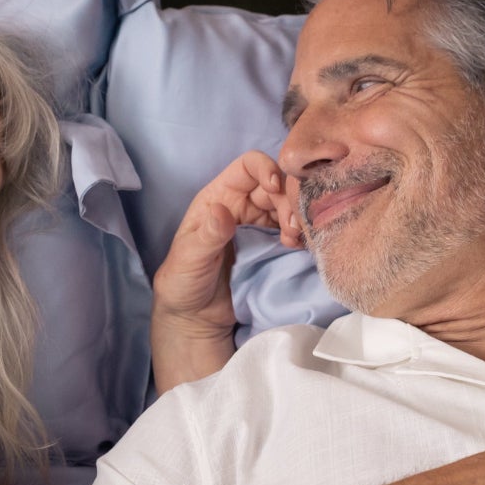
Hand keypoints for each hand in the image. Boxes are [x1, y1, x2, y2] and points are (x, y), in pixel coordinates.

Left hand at [153, 151, 304, 340]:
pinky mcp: (272, 247)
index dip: (265, 168)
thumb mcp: (189, 259)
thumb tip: (222, 211)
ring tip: (295, 240)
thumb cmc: (183, 283)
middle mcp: (242, 206)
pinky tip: (299, 247)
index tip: (276, 187)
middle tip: (292, 227)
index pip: (247, 167)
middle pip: (276, 186)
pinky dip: (301, 235)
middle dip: (289, 199)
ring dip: (298, 218)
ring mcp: (259, 226)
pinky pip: (293, 232)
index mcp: (219, 198)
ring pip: (288, 207)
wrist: (195, 317)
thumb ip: (207, 236)